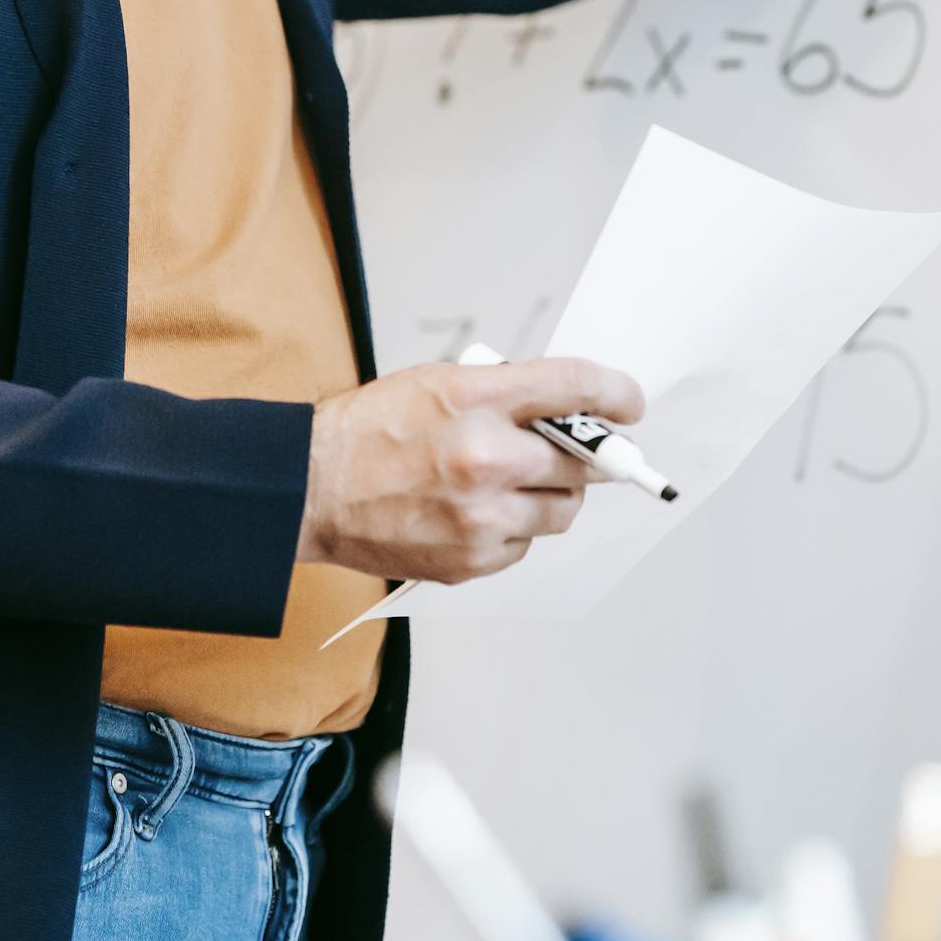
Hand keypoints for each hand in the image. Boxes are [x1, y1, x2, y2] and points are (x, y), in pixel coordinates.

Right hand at [297, 356, 644, 584]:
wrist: (311, 488)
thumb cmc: (368, 430)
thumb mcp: (437, 381)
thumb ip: (504, 392)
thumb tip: (564, 408)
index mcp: (476, 398)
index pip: (575, 387)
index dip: (615, 394)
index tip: (629, 403)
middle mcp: (485, 458)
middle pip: (582, 460)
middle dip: (584, 454)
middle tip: (577, 451)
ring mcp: (480, 516)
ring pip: (562, 510)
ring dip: (552, 494)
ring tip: (515, 482)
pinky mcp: (472, 560)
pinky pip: (525, 545)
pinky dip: (515, 529)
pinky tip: (478, 512)